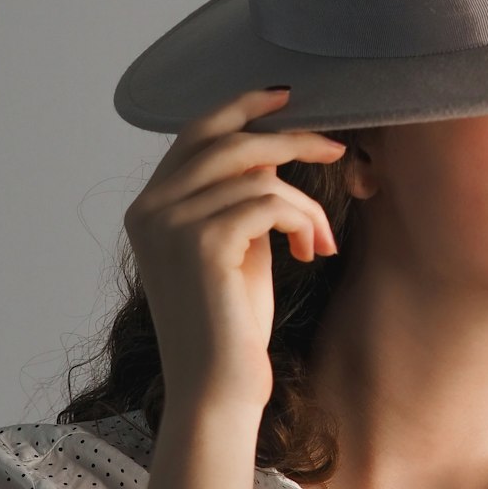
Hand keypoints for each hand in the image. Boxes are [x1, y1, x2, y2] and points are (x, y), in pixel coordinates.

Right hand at [122, 88, 345, 416]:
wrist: (218, 391)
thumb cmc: (232, 327)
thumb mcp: (234, 248)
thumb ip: (237, 199)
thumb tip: (271, 151)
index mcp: (149, 208)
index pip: (195, 133)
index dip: (242, 106)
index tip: (288, 97)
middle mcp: (149, 209)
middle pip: (227, 139)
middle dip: (290, 136)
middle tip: (338, 147)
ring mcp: (169, 224)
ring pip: (258, 175)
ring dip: (306, 204)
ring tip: (322, 241)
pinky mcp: (201, 244)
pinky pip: (269, 202)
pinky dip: (303, 220)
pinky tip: (312, 253)